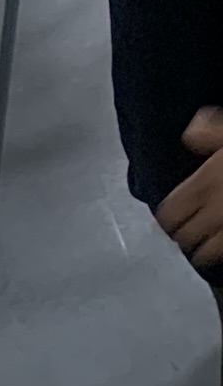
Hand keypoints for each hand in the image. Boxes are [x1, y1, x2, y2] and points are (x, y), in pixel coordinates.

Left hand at [156, 108, 222, 272]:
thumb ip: (214, 132)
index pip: (168, 212)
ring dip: (203, 248)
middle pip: (182, 237)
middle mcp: (216, 209)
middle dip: (184, 234)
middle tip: (191, 229)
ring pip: (203, 254)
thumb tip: (190, 131)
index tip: (173, 215)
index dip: (168, 216)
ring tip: (208, 241)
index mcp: (209, 179)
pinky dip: (221, 252)